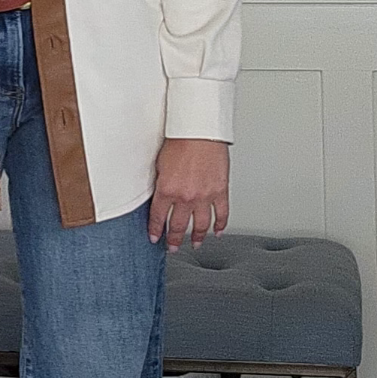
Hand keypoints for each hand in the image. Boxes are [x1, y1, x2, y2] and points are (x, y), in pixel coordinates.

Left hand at [148, 137, 229, 251]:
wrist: (200, 130)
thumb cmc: (180, 140)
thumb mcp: (160, 164)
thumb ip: (161, 183)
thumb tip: (160, 195)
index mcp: (167, 190)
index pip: (158, 218)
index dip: (156, 231)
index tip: (155, 238)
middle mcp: (185, 197)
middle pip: (179, 226)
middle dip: (174, 240)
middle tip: (172, 247)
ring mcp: (204, 196)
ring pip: (201, 225)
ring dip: (197, 237)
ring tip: (195, 244)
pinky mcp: (220, 191)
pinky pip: (222, 214)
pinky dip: (220, 225)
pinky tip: (217, 231)